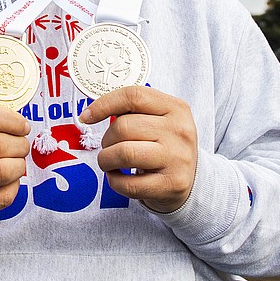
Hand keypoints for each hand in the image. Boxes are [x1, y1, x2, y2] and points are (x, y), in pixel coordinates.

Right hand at [0, 105, 30, 225]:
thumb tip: (21, 125)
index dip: (11, 120)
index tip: (23, 126)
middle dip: (19, 144)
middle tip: (22, 147)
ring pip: (3, 171)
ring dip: (19, 165)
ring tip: (17, 163)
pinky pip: (3, 196)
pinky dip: (14, 186)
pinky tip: (9, 181)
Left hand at [80, 86, 197, 212]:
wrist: (193, 182)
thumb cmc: (166, 146)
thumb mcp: (160, 120)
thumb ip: (134, 111)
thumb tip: (93, 111)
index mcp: (176, 108)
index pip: (133, 96)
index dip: (103, 105)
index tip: (86, 117)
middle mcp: (179, 131)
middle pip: (124, 127)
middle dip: (106, 139)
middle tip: (109, 147)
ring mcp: (177, 158)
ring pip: (124, 153)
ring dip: (106, 160)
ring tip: (110, 162)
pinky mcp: (172, 184)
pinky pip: (129, 184)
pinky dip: (115, 182)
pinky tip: (118, 178)